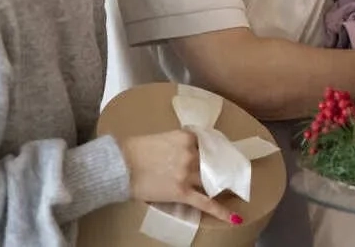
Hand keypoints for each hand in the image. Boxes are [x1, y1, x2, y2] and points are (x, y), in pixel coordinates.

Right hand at [119, 130, 238, 224]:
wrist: (120, 165)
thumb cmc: (136, 149)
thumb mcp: (163, 137)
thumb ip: (180, 142)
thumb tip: (190, 149)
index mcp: (187, 137)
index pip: (210, 143)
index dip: (216, 150)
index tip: (222, 154)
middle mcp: (190, 154)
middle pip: (213, 162)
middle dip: (221, 168)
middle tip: (231, 172)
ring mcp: (187, 174)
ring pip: (212, 180)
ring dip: (222, 185)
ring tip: (233, 190)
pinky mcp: (181, 192)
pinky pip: (206, 203)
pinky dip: (221, 211)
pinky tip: (234, 217)